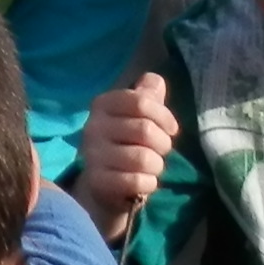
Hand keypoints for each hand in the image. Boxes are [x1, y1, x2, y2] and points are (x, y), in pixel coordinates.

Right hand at [72, 73, 172, 230]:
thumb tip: (155, 82)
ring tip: (151, 167)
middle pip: (145, 130)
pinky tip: (144, 182)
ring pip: (144, 158)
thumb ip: (148, 95)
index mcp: (103, 104)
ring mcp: (92, 155)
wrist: (104, 183)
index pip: (141, 101)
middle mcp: (93, 127)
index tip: (170, 129)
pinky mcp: (97, 181)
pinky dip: (149, 183)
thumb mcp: (137, 115)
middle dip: (163, 144)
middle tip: (159, 151)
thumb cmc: (127, 142)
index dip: (164, 116)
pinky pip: (137, 181)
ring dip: (157, 165)